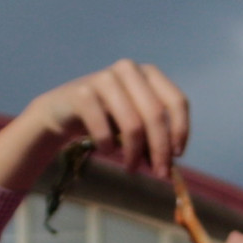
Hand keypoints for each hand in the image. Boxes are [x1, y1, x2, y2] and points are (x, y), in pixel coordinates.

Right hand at [0, 58, 190, 197]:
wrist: (61, 111)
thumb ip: (154, 136)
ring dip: (134, 153)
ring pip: (133, 124)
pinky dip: (108, 146)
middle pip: (156, 115)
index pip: (177, 101)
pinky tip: (107, 151)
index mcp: (148, 73)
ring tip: (131, 168)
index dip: (180, 130)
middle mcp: (129, 69)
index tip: (177, 156)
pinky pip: (104, 129)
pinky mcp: (82, 93)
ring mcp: (105, 78)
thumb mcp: (135, 124)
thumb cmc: (105, 118)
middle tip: (159, 173)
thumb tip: (171, 162)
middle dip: (160, 148)